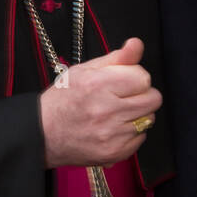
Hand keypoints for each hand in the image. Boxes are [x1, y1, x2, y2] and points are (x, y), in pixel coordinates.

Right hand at [38, 37, 161, 168]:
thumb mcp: (84, 70)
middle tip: (124, 96)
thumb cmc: (63, 99)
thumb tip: (137, 44)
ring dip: (137, 114)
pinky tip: (114, 128)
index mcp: (98, 85)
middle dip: (142, 94)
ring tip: (116, 112)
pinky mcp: (115, 152)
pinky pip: (141, 138)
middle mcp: (106, 110)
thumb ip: (116, 58)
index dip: (135, 77)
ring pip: (149, 119)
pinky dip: (131, 133)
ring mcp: (111, 134)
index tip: (124, 81)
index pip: (143, 78)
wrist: (43, 133)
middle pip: (153, 99)